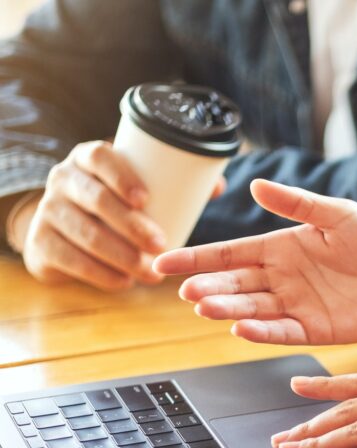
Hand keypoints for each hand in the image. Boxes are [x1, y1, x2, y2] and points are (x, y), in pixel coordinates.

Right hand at [13, 141, 166, 289]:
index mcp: (87, 159)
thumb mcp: (135, 188)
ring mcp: (47, 211)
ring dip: (122, 256)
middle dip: (131, 225)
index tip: (146, 199)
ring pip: (85, 234)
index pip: (98, 156)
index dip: (120, 176)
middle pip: (95, 199)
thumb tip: (218, 186)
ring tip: (152, 272)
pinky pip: (70, 260)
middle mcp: (62, 179)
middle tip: (161, 244)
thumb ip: (175, 185)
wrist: (63, 230)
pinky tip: (124, 282)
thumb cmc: (114, 204)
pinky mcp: (40, 243)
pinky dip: (101, 274)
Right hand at [153, 180, 356, 344]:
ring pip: (253, 309)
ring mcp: (296, 306)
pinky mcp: (315, 330)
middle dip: (209, 287)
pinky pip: (283, 332)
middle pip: (236, 284)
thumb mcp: (339, 215)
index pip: (230, 253)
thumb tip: (256, 184)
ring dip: (228, 310)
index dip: (197, 258)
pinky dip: (262, 332)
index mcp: (281, 247)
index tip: (164, 262)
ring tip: (204, 308)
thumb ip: (299, 204)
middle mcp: (281, 278)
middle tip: (186, 291)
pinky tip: (240, 330)